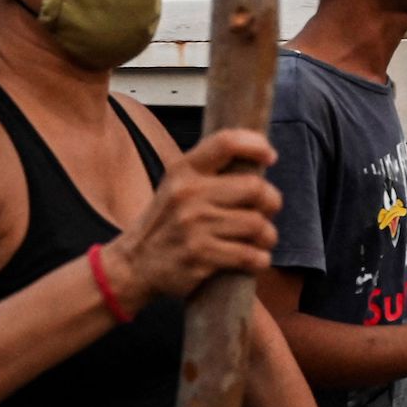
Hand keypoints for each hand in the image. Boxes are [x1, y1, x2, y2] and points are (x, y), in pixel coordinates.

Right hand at [102, 129, 279, 309]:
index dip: (256, 145)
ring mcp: (193, 226)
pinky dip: (259, 259)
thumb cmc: (166, 224)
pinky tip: (253, 259)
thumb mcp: (177, 186)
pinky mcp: (200, 256)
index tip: (270, 157)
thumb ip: (209, 172)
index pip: (226, 142)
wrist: (134, 264)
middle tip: (267, 211)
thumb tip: (257, 160)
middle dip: (271, 202)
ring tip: (260, 240)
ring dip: (268, 236)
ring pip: (257, 225)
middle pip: (255, 188)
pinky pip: (249, 255)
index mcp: (183, 170)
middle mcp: (188, 194)